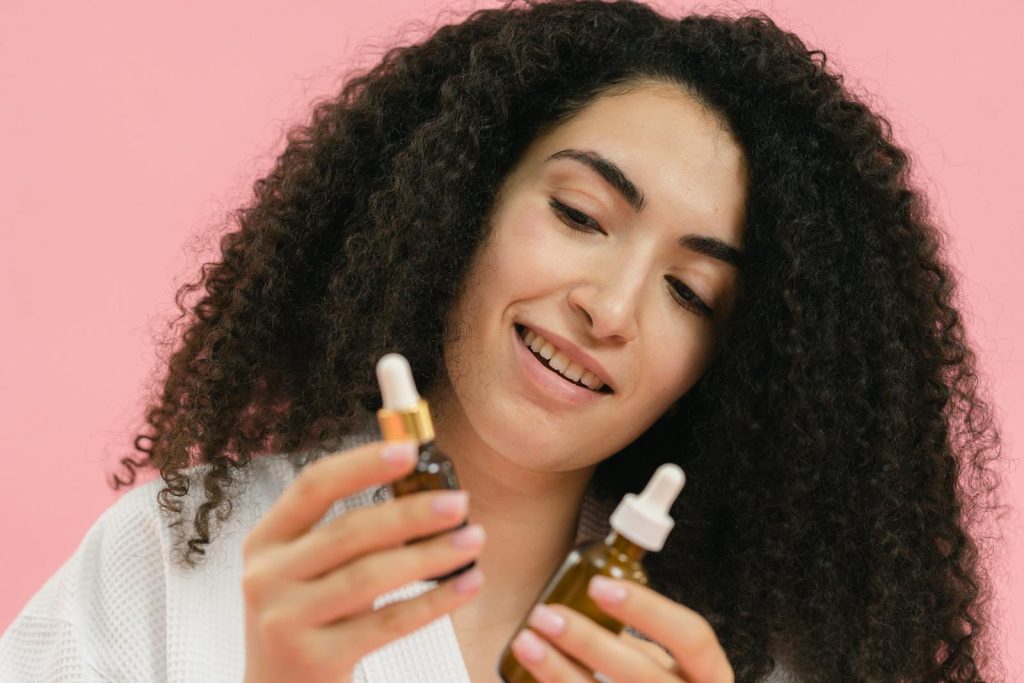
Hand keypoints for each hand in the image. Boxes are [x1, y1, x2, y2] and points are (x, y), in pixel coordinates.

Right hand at [241, 439, 485, 682]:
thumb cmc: (305, 620)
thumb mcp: (307, 571)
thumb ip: (348, 535)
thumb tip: (425, 495)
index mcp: (266, 541)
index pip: (313, 486)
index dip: (363, 463)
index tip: (410, 450)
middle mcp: (266, 576)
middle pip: (349, 531)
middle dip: (411, 513)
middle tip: (459, 502)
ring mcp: (284, 620)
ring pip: (370, 576)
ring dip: (430, 555)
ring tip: (472, 540)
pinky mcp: (313, 658)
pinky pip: (387, 623)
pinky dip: (434, 601)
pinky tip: (466, 585)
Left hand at [510, 575, 732, 682]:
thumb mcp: (663, 662)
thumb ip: (643, 633)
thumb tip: (589, 585)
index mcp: (710, 675)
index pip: (692, 636)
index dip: (647, 609)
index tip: (598, 585)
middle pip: (641, 673)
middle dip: (588, 641)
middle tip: (545, 613)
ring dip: (559, 671)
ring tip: (526, 641)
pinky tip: (529, 674)